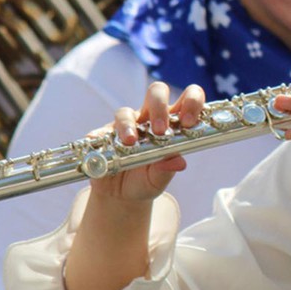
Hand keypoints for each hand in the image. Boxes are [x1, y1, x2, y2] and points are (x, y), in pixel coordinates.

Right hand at [88, 81, 206, 208]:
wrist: (121, 196)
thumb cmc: (147, 180)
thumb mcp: (159, 179)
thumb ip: (168, 169)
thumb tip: (180, 162)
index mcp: (172, 123)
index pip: (188, 99)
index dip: (192, 102)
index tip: (189, 121)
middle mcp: (150, 118)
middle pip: (157, 93)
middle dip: (159, 107)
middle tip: (160, 131)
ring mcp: (127, 124)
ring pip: (126, 112)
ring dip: (128, 125)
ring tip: (130, 141)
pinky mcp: (105, 136)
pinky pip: (101, 131)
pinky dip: (100, 135)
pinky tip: (99, 142)